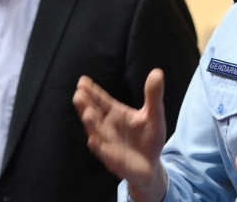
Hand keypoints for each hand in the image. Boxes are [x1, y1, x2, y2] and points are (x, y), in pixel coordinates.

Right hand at [73, 69, 167, 201]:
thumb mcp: (154, 114)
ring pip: (96, 133)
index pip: (101, 101)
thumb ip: (153, 95)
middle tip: (79, 94)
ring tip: (87, 113)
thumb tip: (157, 72)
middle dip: (85, 106)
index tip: (82, 81)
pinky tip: (93, 141)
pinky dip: (99, 148)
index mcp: (116, 114)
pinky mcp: (114, 160)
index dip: (92, 92)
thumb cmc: (149, 137)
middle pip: (94, 114)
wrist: (153, 165)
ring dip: (90, 124)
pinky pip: (105, 154)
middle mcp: (107, 127)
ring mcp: (109, 144)